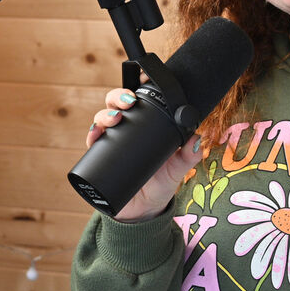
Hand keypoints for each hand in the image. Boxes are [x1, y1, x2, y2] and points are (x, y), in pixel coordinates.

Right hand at [87, 88, 202, 222]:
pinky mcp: (100, 156)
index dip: (138, 86)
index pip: (140, 100)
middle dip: (120, 96)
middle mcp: (126, 129)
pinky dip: (92, 134)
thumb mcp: (177, 169)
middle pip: (118, 103)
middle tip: (129, 102)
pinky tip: (95, 134)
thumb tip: (198, 139)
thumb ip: (189, 156)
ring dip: (105, 113)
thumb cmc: (160, 185)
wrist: (143, 210)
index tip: (144, 80)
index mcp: (145, 126)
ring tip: (115, 118)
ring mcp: (112, 141)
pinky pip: (92, 141)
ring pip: (103, 118)